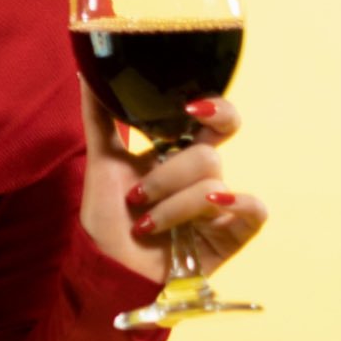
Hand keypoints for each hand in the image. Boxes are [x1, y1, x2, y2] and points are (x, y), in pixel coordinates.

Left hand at [78, 84, 268, 282]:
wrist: (108, 271)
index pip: (214, 117)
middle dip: (168, 174)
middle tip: (140, 192)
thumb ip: (99, 116)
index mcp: (180, 152)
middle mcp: (203, 175)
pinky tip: (210, 211)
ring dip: (169, 207)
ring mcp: (220, 205)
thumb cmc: (108, 220)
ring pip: (212, 184)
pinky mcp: (232, 233)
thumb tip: (88, 68)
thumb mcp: (101, 163)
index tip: (188, 110)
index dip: (213, 108)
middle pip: (209, 152)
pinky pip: (253, 208)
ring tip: (143, 225)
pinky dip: (235, 205)